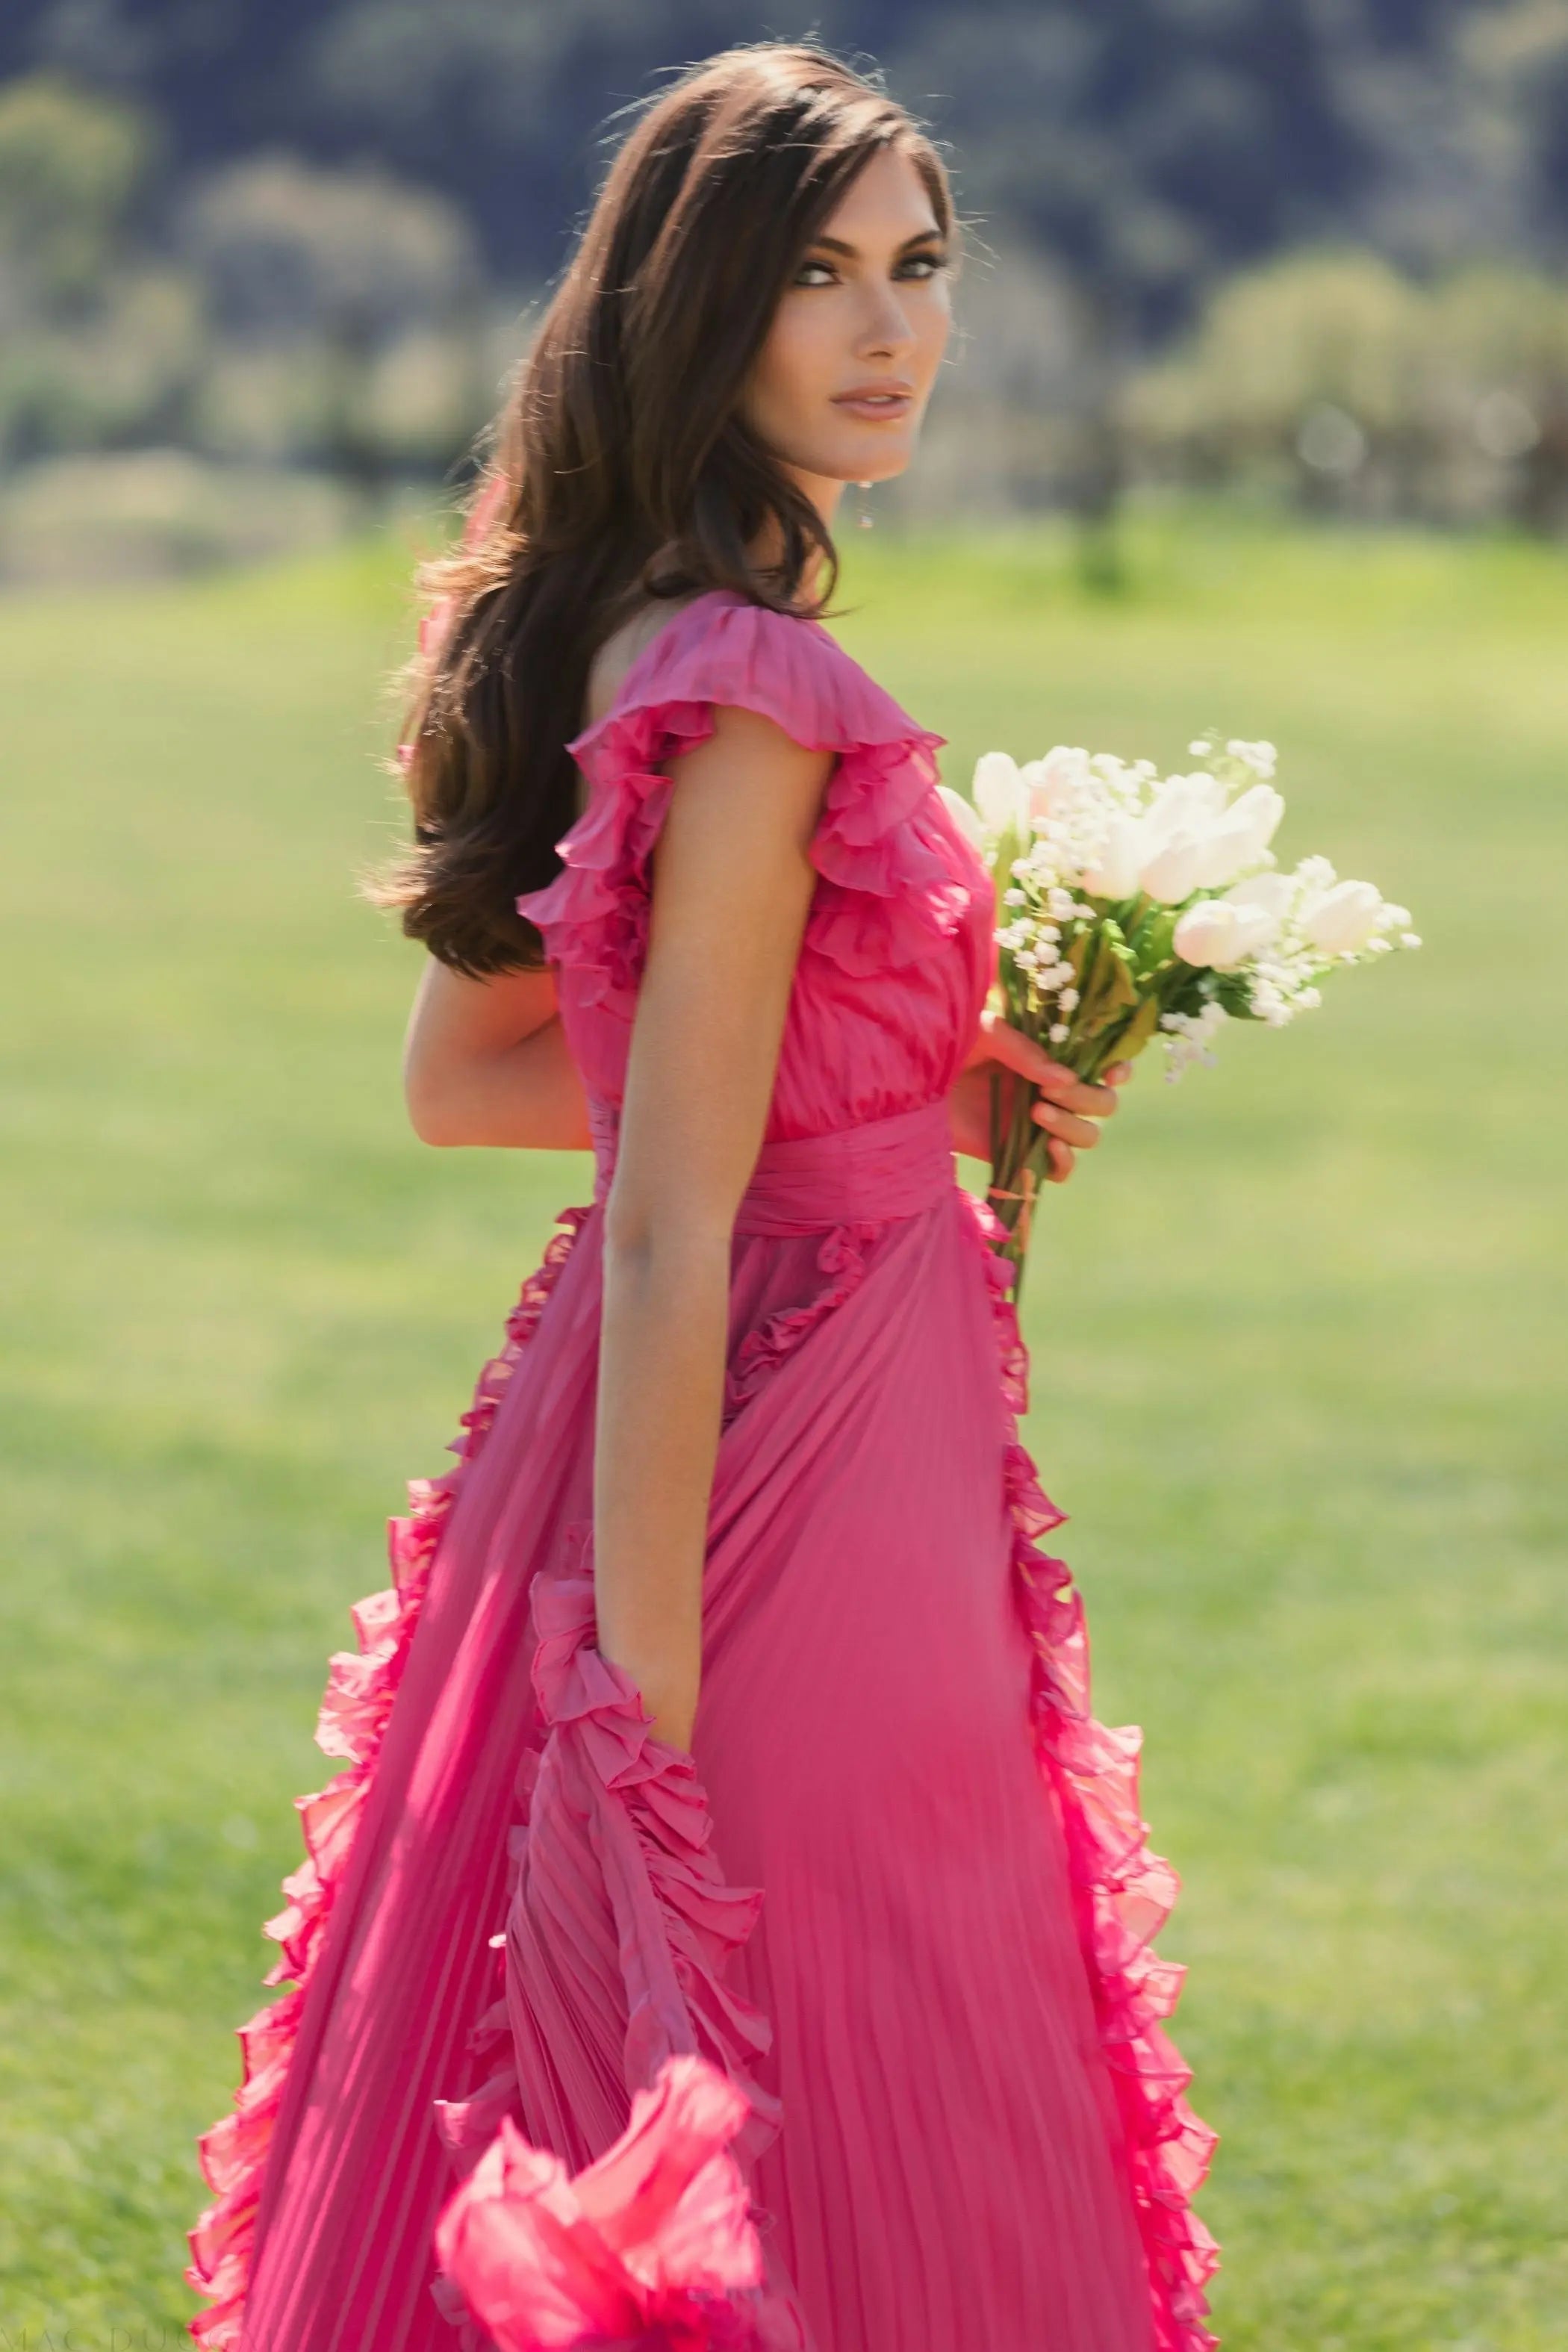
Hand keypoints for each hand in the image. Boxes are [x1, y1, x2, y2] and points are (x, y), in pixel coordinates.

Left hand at [948, 1008, 1131, 1181]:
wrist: (904, 1080)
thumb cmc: (944, 1042)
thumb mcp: (985, 1030)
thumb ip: (1023, 1050)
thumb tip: (1064, 1078)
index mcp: (1051, 1055)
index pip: (1103, 1063)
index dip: (1119, 1068)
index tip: (1111, 1071)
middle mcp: (1051, 1089)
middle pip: (1102, 1104)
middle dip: (1087, 1097)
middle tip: (1048, 1089)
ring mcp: (1037, 1123)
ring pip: (1087, 1136)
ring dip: (1073, 1126)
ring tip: (1036, 1109)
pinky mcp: (1017, 1153)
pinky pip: (1059, 1170)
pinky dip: (1064, 1162)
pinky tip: (1046, 1146)